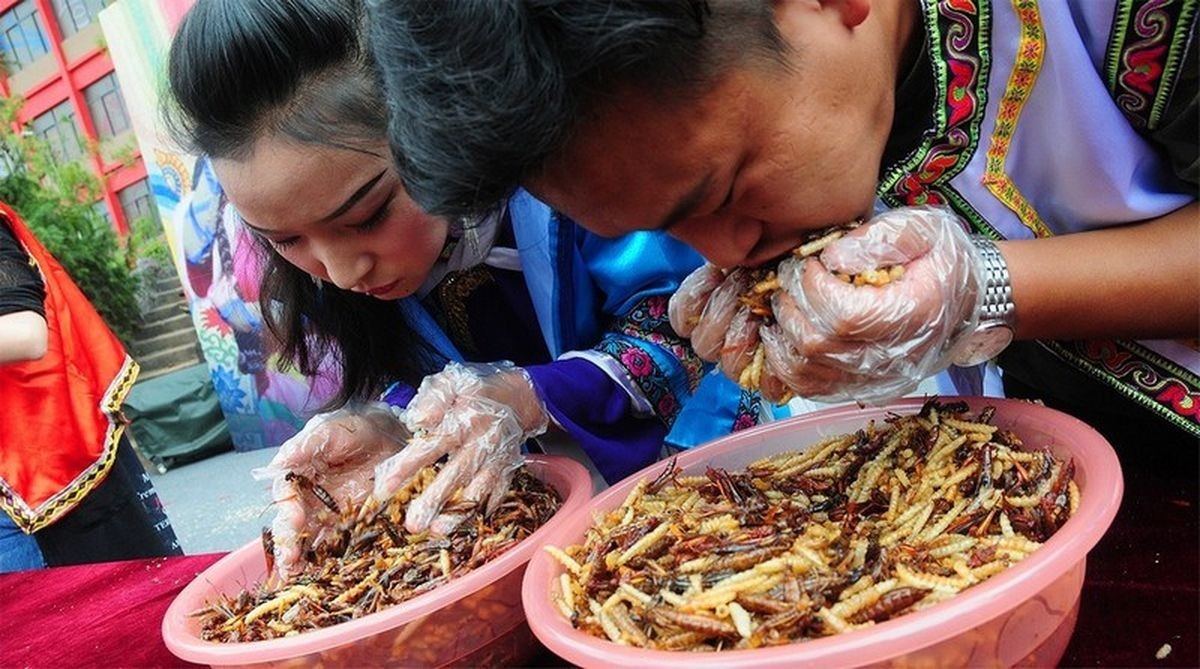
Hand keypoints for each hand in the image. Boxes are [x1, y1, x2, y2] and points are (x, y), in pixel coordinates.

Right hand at [253, 403, 409, 577]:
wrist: (390, 432)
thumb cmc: (353, 429)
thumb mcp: (328, 431)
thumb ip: (305, 446)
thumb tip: (279, 462)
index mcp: (299, 483)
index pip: (286, 504)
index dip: (287, 518)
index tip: (292, 528)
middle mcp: (313, 506)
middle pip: (297, 534)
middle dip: (291, 553)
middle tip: (290, 570)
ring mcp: (336, 519)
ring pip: (319, 546)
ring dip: (311, 566)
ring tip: (306, 585)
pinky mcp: (360, 526)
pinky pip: (351, 547)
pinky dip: (345, 563)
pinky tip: (340, 580)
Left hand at [372, 362, 548, 535]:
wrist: (521, 395)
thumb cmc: (476, 389)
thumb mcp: (452, 380)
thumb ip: (433, 397)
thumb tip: (418, 419)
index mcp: (462, 420)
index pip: (429, 447)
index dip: (406, 468)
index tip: (384, 489)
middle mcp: (481, 442)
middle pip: (455, 475)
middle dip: (433, 501)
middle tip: (412, 525)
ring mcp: (497, 459)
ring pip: (478, 490)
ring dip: (459, 513)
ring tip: (438, 531)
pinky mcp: (509, 470)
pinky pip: (498, 494)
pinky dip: (484, 510)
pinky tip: (467, 525)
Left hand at [765, 206, 983, 401]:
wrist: (965, 297)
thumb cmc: (940, 259)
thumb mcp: (922, 229)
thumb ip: (878, 240)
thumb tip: (832, 258)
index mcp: (914, 314)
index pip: (844, 315)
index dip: (813, 286)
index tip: (810, 262)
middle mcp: (895, 358)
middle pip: (817, 345)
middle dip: (792, 304)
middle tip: (790, 278)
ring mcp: (876, 380)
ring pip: (805, 372)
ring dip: (783, 333)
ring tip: (787, 301)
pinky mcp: (861, 388)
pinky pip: (809, 387)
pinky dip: (786, 361)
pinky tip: (786, 331)